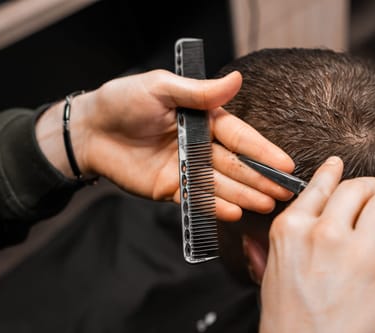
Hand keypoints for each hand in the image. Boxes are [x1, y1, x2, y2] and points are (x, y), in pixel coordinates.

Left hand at [36, 70, 293, 220]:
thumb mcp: (162, 88)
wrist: (89, 131)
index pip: (239, 137)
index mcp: (203, 120)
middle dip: (260, 177)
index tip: (285, 163)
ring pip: (221, 184)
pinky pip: (196, 198)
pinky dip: (215, 206)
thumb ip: (199, 92)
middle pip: (236, 164)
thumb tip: (236, 78)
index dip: (262, 150)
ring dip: (244, 194)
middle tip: (284, 191)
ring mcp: (186, 169)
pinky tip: (235, 212)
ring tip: (267, 204)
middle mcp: (200, 146)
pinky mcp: (171, 188)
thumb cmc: (123, 102)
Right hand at [257, 157, 374, 332]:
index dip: (333, 173)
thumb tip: (262, 233)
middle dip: (369, 189)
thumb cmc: (289, 325)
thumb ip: (269, 248)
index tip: (339, 166)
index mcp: (290, 231)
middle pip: (357, 188)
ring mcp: (357, 251)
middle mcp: (322, 233)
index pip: (318, 186)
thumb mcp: (270, 278)